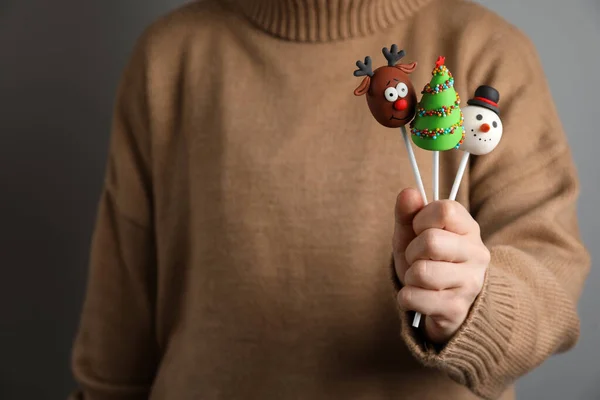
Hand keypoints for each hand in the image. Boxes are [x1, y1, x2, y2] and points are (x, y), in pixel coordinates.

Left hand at [392, 188, 489, 343]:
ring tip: (419, 280)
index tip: (420, 230)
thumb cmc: (426, 261)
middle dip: (412, 251)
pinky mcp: (456, 308)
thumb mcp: (412, 234)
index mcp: (469, 228)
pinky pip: (414, 297)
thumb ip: (407, 212)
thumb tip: (408, 192)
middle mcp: (477, 254)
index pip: (445, 210)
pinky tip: (418, 297)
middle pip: (431, 241)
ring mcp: (470, 283)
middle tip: (418, 259)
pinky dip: (406, 298)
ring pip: (421, 272)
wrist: (440, 306)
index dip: (421, 219)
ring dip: (409, 277)